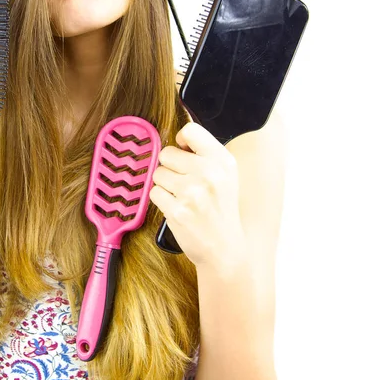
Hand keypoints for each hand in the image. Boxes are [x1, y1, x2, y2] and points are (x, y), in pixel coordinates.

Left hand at [150, 122, 245, 270]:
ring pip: (158, 173)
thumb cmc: (220, 208)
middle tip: (185, 183)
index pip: (190, 131)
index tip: (184, 153)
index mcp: (222, 161)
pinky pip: (154, 192)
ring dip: (165, 185)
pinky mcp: (177, 211)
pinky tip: (177, 208)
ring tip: (183, 197)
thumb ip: (204, 154)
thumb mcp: (225, 175)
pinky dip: (161, 200)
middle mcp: (209, 174)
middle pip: (166, 153)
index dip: (181, 141)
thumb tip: (176, 139)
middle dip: (170, 167)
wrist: (224, 249)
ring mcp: (192, 193)